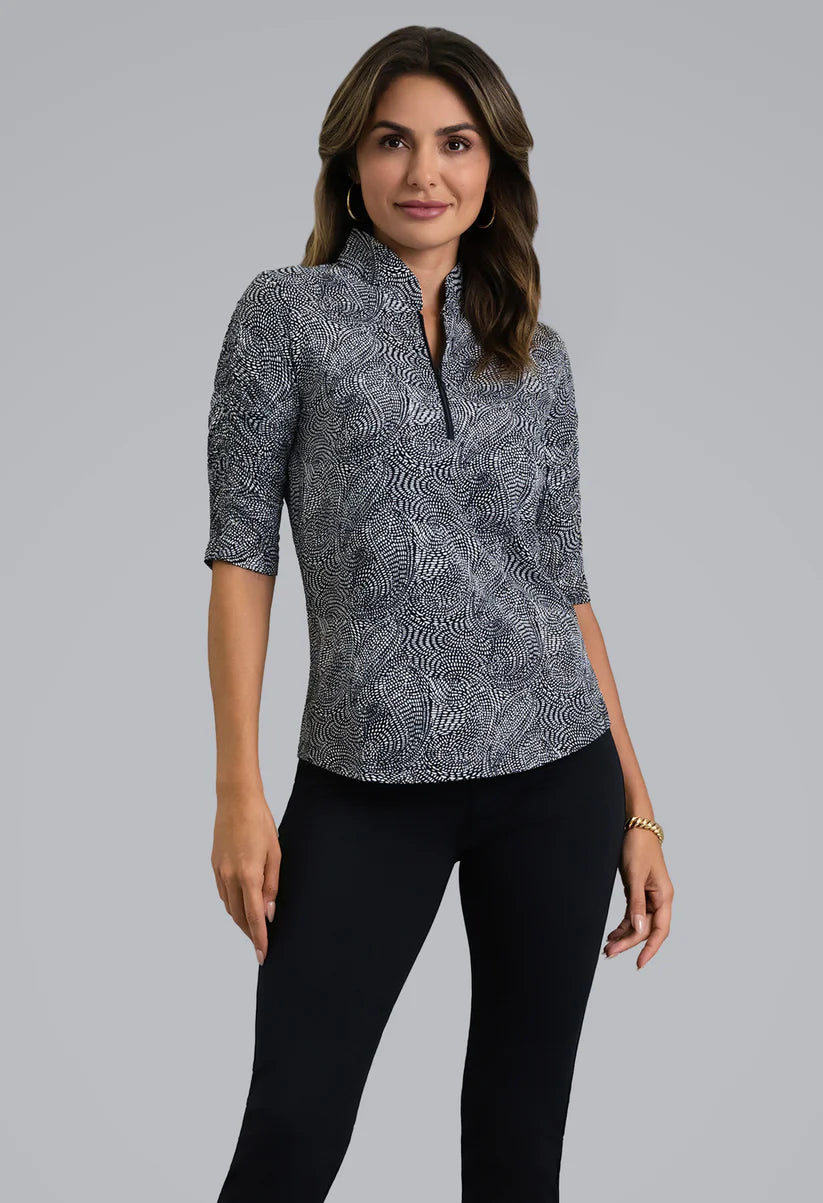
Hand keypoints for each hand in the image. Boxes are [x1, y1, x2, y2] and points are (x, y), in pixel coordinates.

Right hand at [212, 784, 280, 964]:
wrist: (236, 801)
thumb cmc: (261, 823)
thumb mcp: (275, 854)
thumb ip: (272, 886)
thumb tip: (269, 912)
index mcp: (248, 875)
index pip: (253, 917)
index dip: (259, 938)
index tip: (262, 955)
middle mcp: (230, 877)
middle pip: (238, 916)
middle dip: (249, 933)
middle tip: (260, 944)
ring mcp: (219, 871)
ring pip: (229, 906)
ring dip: (240, 919)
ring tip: (253, 927)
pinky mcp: (214, 865)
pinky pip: (223, 893)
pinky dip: (232, 904)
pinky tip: (241, 904)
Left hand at [603, 829, 673, 968]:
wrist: (634, 826)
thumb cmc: (638, 846)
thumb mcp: (635, 875)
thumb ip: (637, 903)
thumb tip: (639, 929)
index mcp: (664, 896)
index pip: (660, 930)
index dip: (650, 949)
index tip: (638, 964)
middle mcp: (659, 899)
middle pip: (647, 929)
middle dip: (629, 944)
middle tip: (609, 954)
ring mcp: (649, 896)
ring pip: (638, 924)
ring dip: (624, 936)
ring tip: (607, 948)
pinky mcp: (639, 892)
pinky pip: (633, 915)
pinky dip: (623, 925)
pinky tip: (612, 935)